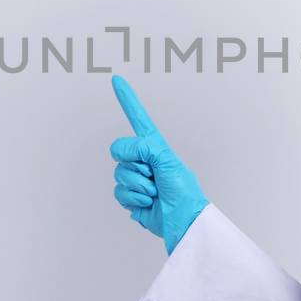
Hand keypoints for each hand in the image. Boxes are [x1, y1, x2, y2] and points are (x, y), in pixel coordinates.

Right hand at [110, 74, 208, 254]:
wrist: (182, 220)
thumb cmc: (183, 190)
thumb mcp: (168, 161)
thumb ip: (146, 148)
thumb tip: (127, 150)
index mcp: (154, 146)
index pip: (138, 118)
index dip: (127, 100)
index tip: (116, 80)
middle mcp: (142, 159)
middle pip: (119, 151)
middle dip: (136, 165)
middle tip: (153, 175)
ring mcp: (135, 178)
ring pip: (118, 174)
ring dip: (137, 185)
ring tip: (155, 191)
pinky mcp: (130, 197)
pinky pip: (119, 192)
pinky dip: (134, 199)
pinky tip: (148, 203)